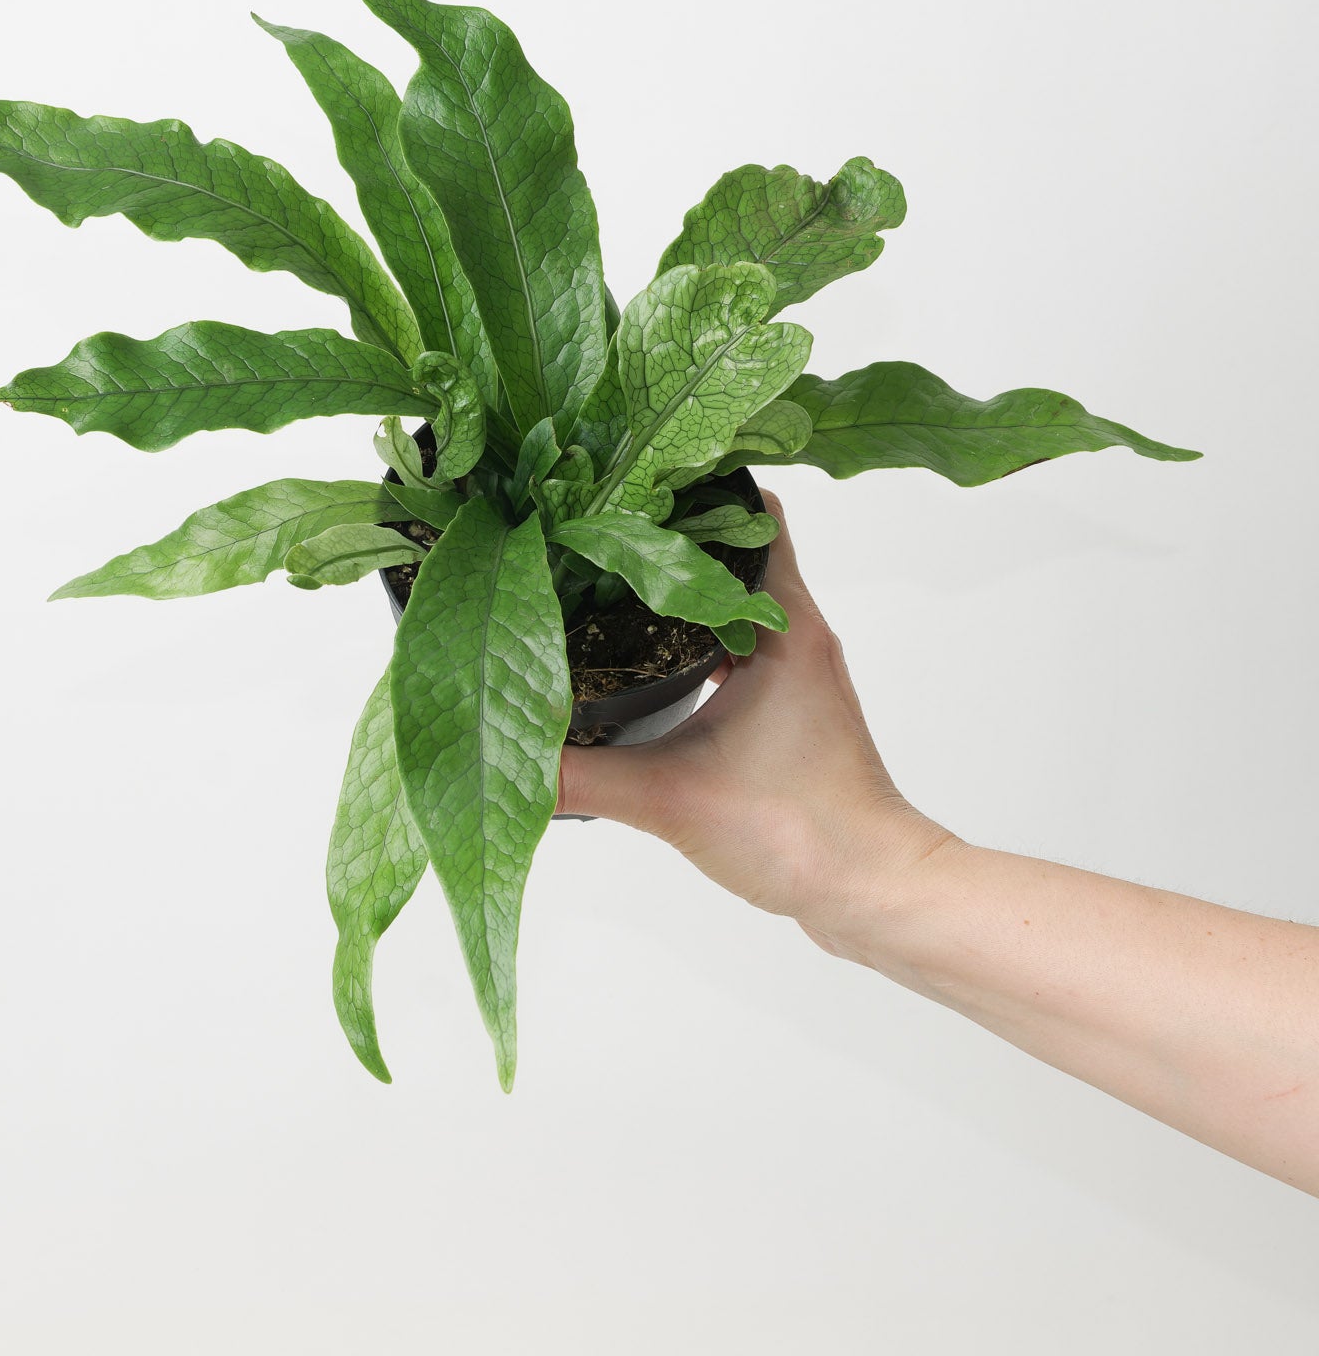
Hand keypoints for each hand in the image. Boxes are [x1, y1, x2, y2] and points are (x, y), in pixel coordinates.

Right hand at [557, 492, 959, 943]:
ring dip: (681, 594)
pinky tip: (645, 664)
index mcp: (783, 625)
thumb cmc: (803, 832)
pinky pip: (736, 650)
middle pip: (733, 551)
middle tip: (595, 532)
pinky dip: (693, 643)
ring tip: (606, 588)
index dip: (692, 490)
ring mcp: (796, 673)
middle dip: (668, 538)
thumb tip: (505, 754)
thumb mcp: (670, 798)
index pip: (750, 513)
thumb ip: (580, 776)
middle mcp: (796, 634)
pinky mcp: (789, 711)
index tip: (628, 483)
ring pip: (734, 603)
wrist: (872, 893)